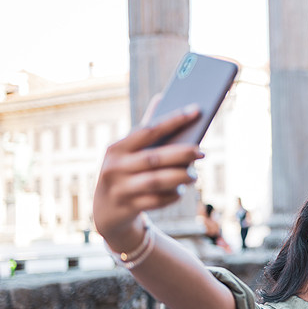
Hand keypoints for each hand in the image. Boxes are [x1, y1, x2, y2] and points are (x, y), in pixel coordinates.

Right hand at [92, 100, 204, 250]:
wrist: (105, 211)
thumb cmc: (124, 173)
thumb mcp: (128, 152)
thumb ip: (146, 129)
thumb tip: (162, 97)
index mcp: (117, 148)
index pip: (148, 130)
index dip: (174, 120)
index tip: (196, 111)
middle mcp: (115, 167)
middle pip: (154, 158)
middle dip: (181, 154)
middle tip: (202, 152)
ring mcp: (120, 189)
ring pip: (156, 181)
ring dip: (180, 177)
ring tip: (194, 175)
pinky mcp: (127, 207)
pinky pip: (156, 201)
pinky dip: (172, 195)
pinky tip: (181, 190)